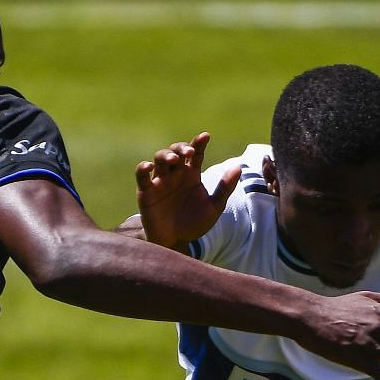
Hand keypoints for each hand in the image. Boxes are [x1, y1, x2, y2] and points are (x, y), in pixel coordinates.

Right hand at [135, 132, 239, 248]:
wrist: (176, 243)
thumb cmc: (195, 224)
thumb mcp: (213, 207)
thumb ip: (225, 188)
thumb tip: (238, 167)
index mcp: (191, 174)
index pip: (195, 153)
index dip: (199, 143)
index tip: (205, 136)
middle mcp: (175, 174)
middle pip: (175, 151)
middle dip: (181, 148)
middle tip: (189, 153)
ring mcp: (160, 181)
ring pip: (159, 159)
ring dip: (165, 155)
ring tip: (174, 159)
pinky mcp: (146, 192)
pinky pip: (141, 175)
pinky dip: (142, 168)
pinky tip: (149, 166)